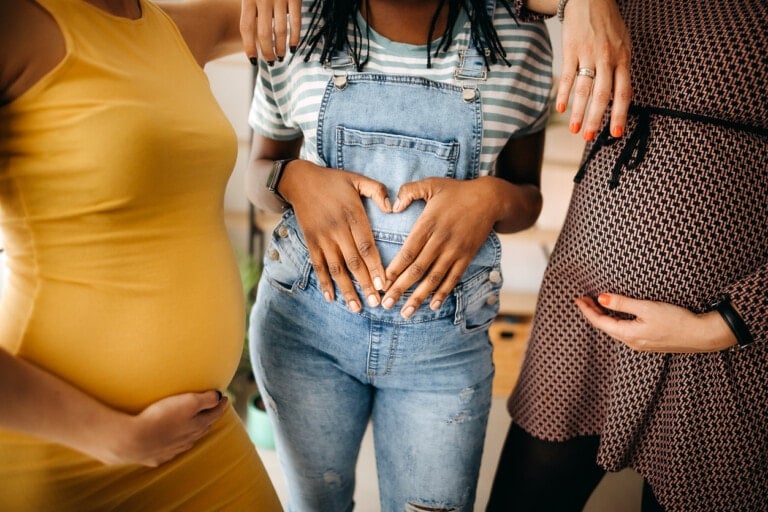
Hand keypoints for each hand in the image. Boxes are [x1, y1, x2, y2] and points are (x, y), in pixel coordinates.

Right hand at [99, 391, 226, 466]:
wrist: (133, 441)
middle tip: (213, 409)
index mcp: (198, 426)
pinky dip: (175, 443)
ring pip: (188, 440)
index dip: (221, 404)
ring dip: (194, 431)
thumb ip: (206, 399)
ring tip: (195, 424)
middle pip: (203, 427)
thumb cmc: (161, 418)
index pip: (215, 413)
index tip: (225, 397)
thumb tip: (219, 396)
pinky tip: (171, 442)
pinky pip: (170, 450)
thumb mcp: (188, 402)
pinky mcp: (157, 456)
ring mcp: (173, 450)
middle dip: (210, 417)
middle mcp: (188, 440)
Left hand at [240, 0, 300, 63]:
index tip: (253, 61)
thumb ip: (251, 8)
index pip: (246, 27)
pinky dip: (294, 37)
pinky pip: (295, 22)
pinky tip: (293, 47)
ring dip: (280, 48)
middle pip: (264, 33)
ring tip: (280, 57)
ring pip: (280, 31)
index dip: (249, 46)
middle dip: (267, 51)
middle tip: (270, 61)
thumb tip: (252, 34)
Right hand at [283, 161, 390, 311]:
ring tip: (356, 307)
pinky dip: (324, 282)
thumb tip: (392, 208)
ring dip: (346, 289)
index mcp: (353, 215)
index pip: (366, 246)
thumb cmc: (333, 181)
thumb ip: (377, 191)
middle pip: (353, 262)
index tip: (384, 284)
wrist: (299, 180)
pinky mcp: (311, 241)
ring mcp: (322, 237)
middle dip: (365, 284)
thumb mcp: (357, 179)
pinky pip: (318, 265)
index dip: (375, 266)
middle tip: (376, 303)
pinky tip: (331, 298)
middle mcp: (337, 229)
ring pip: (336, 268)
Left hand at [382, 177, 499, 318]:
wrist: (490, 199)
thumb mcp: (431, 184)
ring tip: (405, 313)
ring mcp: (455, 250)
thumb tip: (392, 206)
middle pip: (417, 269)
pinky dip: (443, 293)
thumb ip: (409, 191)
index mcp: (428, 223)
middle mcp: (441, 240)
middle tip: (385, 304)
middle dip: (400, 289)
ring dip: (419, 297)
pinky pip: (453, 278)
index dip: (394, 269)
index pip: (408, 251)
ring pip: (434, 278)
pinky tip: (433, 305)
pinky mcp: (466, 256)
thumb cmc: (456, 191)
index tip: (382, 283)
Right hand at [556, 0, 631, 140]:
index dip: (620, 114)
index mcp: (623, 59)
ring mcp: (588, 54)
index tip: (615, 133)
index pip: (623, 92)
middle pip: (602, 94)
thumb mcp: (624, 45)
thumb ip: (623, 71)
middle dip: (595, 118)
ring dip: (578, 111)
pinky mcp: (571, 50)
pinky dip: (563, 93)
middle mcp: (607, 58)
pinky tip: (559, 108)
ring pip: (584, 88)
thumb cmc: (609, 25)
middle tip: (589, 137)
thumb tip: (625, 98)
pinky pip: (567, 75)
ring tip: (574, 129)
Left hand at [574, 294, 737, 352]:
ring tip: (595, 305)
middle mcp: (632, 342)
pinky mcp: (649, 342)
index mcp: (629, 334)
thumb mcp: (647, 307)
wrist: (702, 335)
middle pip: (605, 327)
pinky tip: (615, 315)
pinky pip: (624, 332)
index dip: (587, 311)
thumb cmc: (676, 320)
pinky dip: (615, 322)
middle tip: (583, 299)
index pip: (600, 322)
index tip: (577, 299)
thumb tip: (601, 299)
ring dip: (603, 317)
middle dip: (592, 313)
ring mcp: (641, 344)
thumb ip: (622, 303)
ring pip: (614, 330)